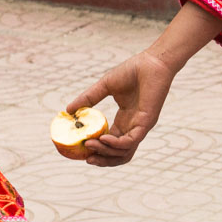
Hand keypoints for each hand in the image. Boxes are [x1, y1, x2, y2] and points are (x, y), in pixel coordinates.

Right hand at [65, 2, 221, 167]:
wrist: (152, 62)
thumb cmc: (133, 71)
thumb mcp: (105, 86)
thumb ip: (88, 99)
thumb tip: (68, 110)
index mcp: (124, 120)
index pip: (111, 142)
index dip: (97, 149)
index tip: (82, 149)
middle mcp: (133, 127)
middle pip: (118, 154)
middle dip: (102, 159)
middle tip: (87, 158)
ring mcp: (140, 126)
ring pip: (124, 152)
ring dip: (107, 153)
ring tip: (91, 146)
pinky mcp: (146, 123)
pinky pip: (131, 141)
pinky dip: (116, 144)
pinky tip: (103, 139)